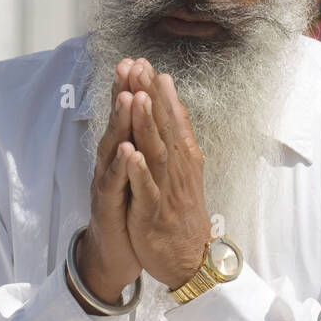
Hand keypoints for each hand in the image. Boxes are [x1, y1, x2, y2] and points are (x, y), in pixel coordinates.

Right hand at [75, 58, 144, 303]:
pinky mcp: (108, 206)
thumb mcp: (138, 171)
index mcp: (123, 152)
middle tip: (128, 65)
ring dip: (120, 122)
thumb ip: (140, 141)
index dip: (132, 88)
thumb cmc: (130, 208)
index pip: (127, 116)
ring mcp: (107, 183)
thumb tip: (146, 112)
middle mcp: (111, 162)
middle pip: (117, 123)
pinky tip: (127, 150)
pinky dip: (121, 167)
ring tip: (128, 97)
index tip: (139, 60)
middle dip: (123, 93)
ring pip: (113, 148)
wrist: (118, 251)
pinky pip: (115, 184)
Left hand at [124, 60, 211, 289]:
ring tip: (137, 98)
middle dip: (150, 96)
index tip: (144, 62)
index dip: (156, 90)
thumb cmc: (182, 211)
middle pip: (163, 127)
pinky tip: (130, 153)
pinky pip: (147, 190)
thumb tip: (170, 98)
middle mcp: (177, 169)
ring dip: (147, 125)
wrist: (190, 258)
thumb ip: (176, 133)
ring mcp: (167, 190)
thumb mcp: (183, 168)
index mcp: (182, 157)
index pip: (170, 118)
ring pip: (156, 153)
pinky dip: (139, 171)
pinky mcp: (155, 213)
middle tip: (139, 66)